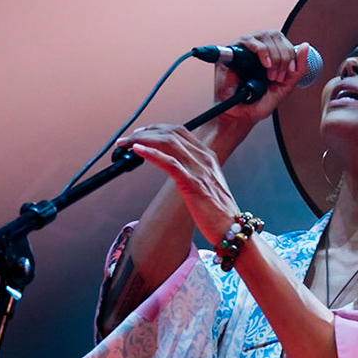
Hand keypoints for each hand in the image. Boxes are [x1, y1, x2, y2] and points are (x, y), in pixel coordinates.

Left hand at [127, 124, 241, 246]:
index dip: (156, 129)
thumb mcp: (206, 184)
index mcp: (207, 156)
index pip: (179, 132)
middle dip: (146, 132)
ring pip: (168, 143)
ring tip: (126, 143)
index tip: (140, 133)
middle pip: (171, 133)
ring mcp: (199, 170)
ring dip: (143, 140)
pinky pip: (169, 163)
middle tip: (127, 139)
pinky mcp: (193, 183)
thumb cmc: (217, 211)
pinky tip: (138, 151)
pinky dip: (151, 154)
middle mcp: (204, 158)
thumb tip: (173, 167)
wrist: (231, 227)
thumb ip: (192, 172)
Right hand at [213, 30, 311, 129]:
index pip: (283, 40)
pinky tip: (265, 64)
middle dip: (283, 56)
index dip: (290, 53)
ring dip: (273, 55)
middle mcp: (257, 49)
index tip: (290, 71)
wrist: (241, 115)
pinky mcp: (232, 51)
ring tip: (270, 73)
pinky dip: (261, 50)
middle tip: (278, 75)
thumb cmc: (259, 103)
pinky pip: (248, 40)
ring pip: (264, 35)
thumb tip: (306, 46)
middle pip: (275, 35)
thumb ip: (299, 68)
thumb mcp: (286, 86)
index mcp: (269, 55)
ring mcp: (244, 49)